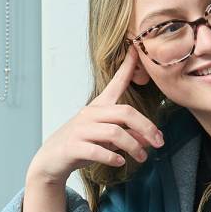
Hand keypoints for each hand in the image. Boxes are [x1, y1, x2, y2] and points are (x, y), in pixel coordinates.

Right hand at [27, 49, 163, 185]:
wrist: (51, 160)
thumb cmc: (81, 145)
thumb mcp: (106, 139)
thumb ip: (128, 135)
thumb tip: (148, 139)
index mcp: (99, 107)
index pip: (116, 82)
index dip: (127, 66)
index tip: (137, 49)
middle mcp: (90, 114)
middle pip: (125, 112)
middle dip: (146, 127)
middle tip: (159, 142)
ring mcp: (81, 129)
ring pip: (115, 133)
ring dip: (133, 146)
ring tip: (142, 157)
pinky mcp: (73, 146)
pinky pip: (97, 150)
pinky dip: (113, 157)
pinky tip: (120, 162)